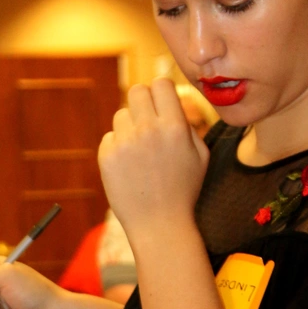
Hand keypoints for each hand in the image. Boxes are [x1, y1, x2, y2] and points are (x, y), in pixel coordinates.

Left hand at [98, 78, 208, 243]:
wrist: (159, 224)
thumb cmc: (183, 190)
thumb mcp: (200, 155)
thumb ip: (186, 124)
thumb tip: (172, 102)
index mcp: (175, 127)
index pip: (161, 84)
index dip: (161, 92)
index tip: (161, 104)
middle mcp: (148, 130)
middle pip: (137, 91)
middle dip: (142, 103)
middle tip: (147, 121)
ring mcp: (125, 143)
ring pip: (121, 115)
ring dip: (129, 127)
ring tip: (139, 151)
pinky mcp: (107, 157)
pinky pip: (109, 137)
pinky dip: (117, 148)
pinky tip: (129, 167)